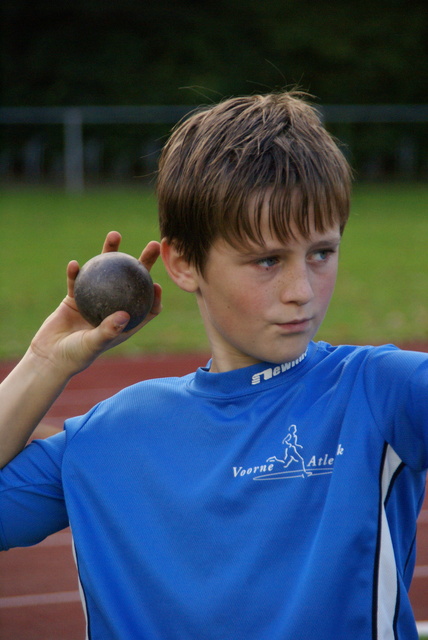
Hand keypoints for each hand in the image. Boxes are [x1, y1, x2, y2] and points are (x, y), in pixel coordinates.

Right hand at [29, 231, 161, 378]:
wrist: (49, 356)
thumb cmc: (76, 356)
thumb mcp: (93, 344)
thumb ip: (108, 330)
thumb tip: (125, 315)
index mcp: (125, 322)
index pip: (148, 307)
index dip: (156, 295)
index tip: (156, 283)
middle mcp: (113, 308)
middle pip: (133, 282)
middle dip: (144, 262)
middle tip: (153, 245)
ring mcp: (95, 300)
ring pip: (107, 273)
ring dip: (110, 253)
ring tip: (115, 235)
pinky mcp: (75, 296)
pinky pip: (77, 280)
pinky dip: (76, 272)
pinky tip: (75, 264)